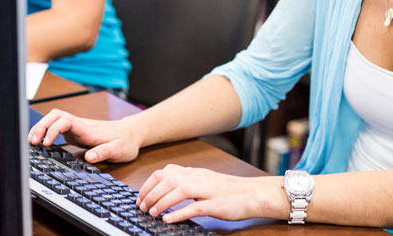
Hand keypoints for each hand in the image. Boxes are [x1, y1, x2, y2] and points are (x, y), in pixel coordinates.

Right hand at [28, 109, 141, 163]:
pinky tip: (40, 143)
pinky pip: (56, 128)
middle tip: (32, 142)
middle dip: (41, 126)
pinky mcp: (74, 133)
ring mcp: (76, 128)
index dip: (53, 129)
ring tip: (31, 141)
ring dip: (41, 128)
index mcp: (88, 129)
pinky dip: (45, 133)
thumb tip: (89, 157)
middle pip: (54, 116)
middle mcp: (79, 125)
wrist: (130, 134)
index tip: (46, 143)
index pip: (65, 121)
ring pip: (53, 120)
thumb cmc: (125, 142)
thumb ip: (104, 152)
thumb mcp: (119, 150)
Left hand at [136, 165, 283, 222]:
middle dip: (150, 194)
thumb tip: (164, 188)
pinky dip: (179, 213)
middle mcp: (198, 178)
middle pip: (167, 180)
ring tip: (151, 213)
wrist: (252, 193)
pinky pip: (194, 207)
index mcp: (193, 172)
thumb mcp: (203, 180)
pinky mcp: (216, 204)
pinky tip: (168, 219)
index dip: (149, 184)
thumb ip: (186, 181)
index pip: (164, 172)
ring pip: (178, 191)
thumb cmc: (228, 190)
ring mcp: (207, 190)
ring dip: (161, 202)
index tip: (140, 196)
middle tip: (142, 207)